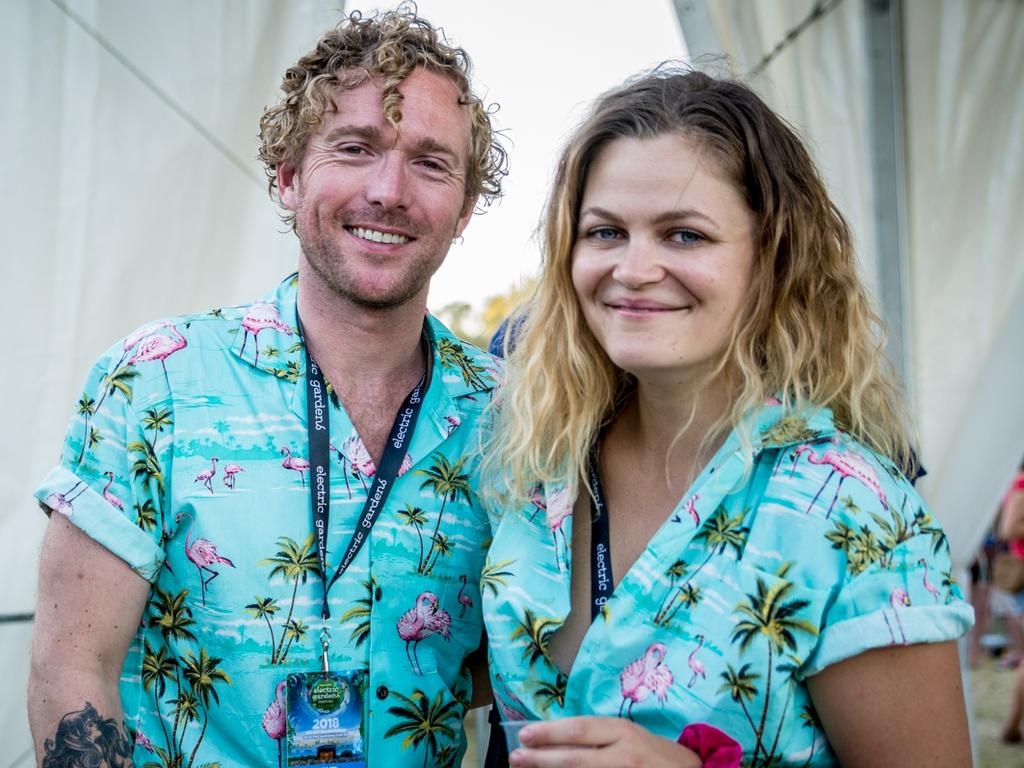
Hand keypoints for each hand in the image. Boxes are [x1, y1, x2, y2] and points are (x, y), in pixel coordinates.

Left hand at [509, 716, 701, 767]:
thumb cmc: (655, 753)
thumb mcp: (628, 735)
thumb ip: (597, 736)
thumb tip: (556, 739)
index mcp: (622, 731)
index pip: (578, 730)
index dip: (548, 733)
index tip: (524, 735)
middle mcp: (622, 755)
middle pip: (573, 758)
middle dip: (540, 758)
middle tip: (515, 757)